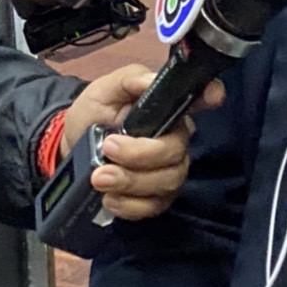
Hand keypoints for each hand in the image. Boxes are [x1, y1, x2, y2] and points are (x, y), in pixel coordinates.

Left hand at [62, 64, 222, 220]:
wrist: (73, 146)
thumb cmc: (95, 113)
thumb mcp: (105, 90)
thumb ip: (129, 80)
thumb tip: (150, 80)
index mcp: (169, 108)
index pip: (199, 99)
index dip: (210, 97)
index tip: (212, 99)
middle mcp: (176, 140)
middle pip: (176, 152)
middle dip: (141, 154)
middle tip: (107, 148)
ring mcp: (169, 171)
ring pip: (166, 181)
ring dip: (131, 181)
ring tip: (99, 177)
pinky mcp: (157, 198)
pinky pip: (154, 206)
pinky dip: (130, 205)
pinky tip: (109, 198)